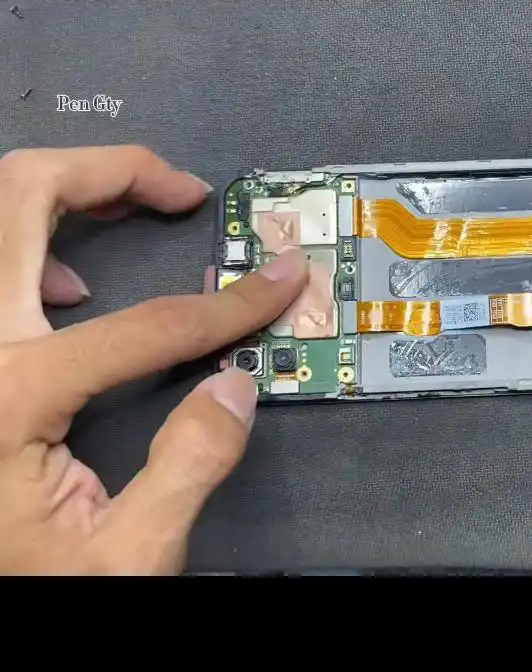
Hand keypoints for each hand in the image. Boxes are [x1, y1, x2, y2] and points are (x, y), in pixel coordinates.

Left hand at [0, 146, 308, 573]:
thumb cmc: (25, 586)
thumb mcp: (125, 555)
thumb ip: (188, 467)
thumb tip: (235, 387)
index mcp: (10, 392)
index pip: (150, 322)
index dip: (232, 302)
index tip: (280, 278)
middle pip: (23, 196)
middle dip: (115, 171)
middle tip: (181, 188)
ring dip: (69, 192)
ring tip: (136, 209)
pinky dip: (33, 243)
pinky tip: (72, 288)